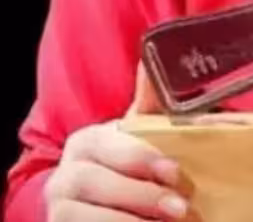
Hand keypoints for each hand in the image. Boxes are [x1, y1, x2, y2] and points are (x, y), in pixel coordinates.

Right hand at [43, 64, 195, 220]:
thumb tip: (154, 60)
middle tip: (180, 208)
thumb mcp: (137, 135)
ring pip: (86, 218)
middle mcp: (64, 174)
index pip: (111, 146)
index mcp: (86, 142)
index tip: (176, 173)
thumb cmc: (123, 163)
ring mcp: (58, 210)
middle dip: (142, 196)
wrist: (95, 205)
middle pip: (97, 184)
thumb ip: (150, 102)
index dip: (143, 160)